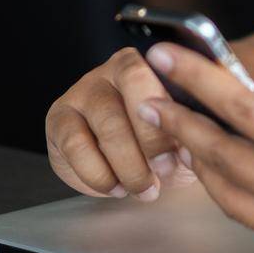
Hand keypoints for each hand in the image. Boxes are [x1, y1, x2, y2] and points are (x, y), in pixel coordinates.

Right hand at [45, 47, 197, 200]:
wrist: (129, 169)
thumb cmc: (162, 146)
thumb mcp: (184, 137)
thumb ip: (191, 131)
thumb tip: (194, 143)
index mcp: (154, 63)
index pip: (164, 71)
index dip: (174, 113)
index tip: (183, 150)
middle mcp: (115, 68)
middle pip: (134, 87)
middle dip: (152, 137)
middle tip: (165, 171)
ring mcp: (84, 90)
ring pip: (108, 123)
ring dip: (129, 165)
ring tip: (145, 189)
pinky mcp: (59, 118)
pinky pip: (76, 146)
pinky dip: (99, 174)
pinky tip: (116, 188)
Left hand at [139, 43, 253, 252]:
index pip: (242, 108)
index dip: (198, 80)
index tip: (170, 60)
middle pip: (221, 156)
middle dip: (180, 123)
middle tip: (153, 99)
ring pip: (229, 196)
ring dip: (198, 162)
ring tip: (182, 134)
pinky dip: (232, 194)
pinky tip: (229, 175)